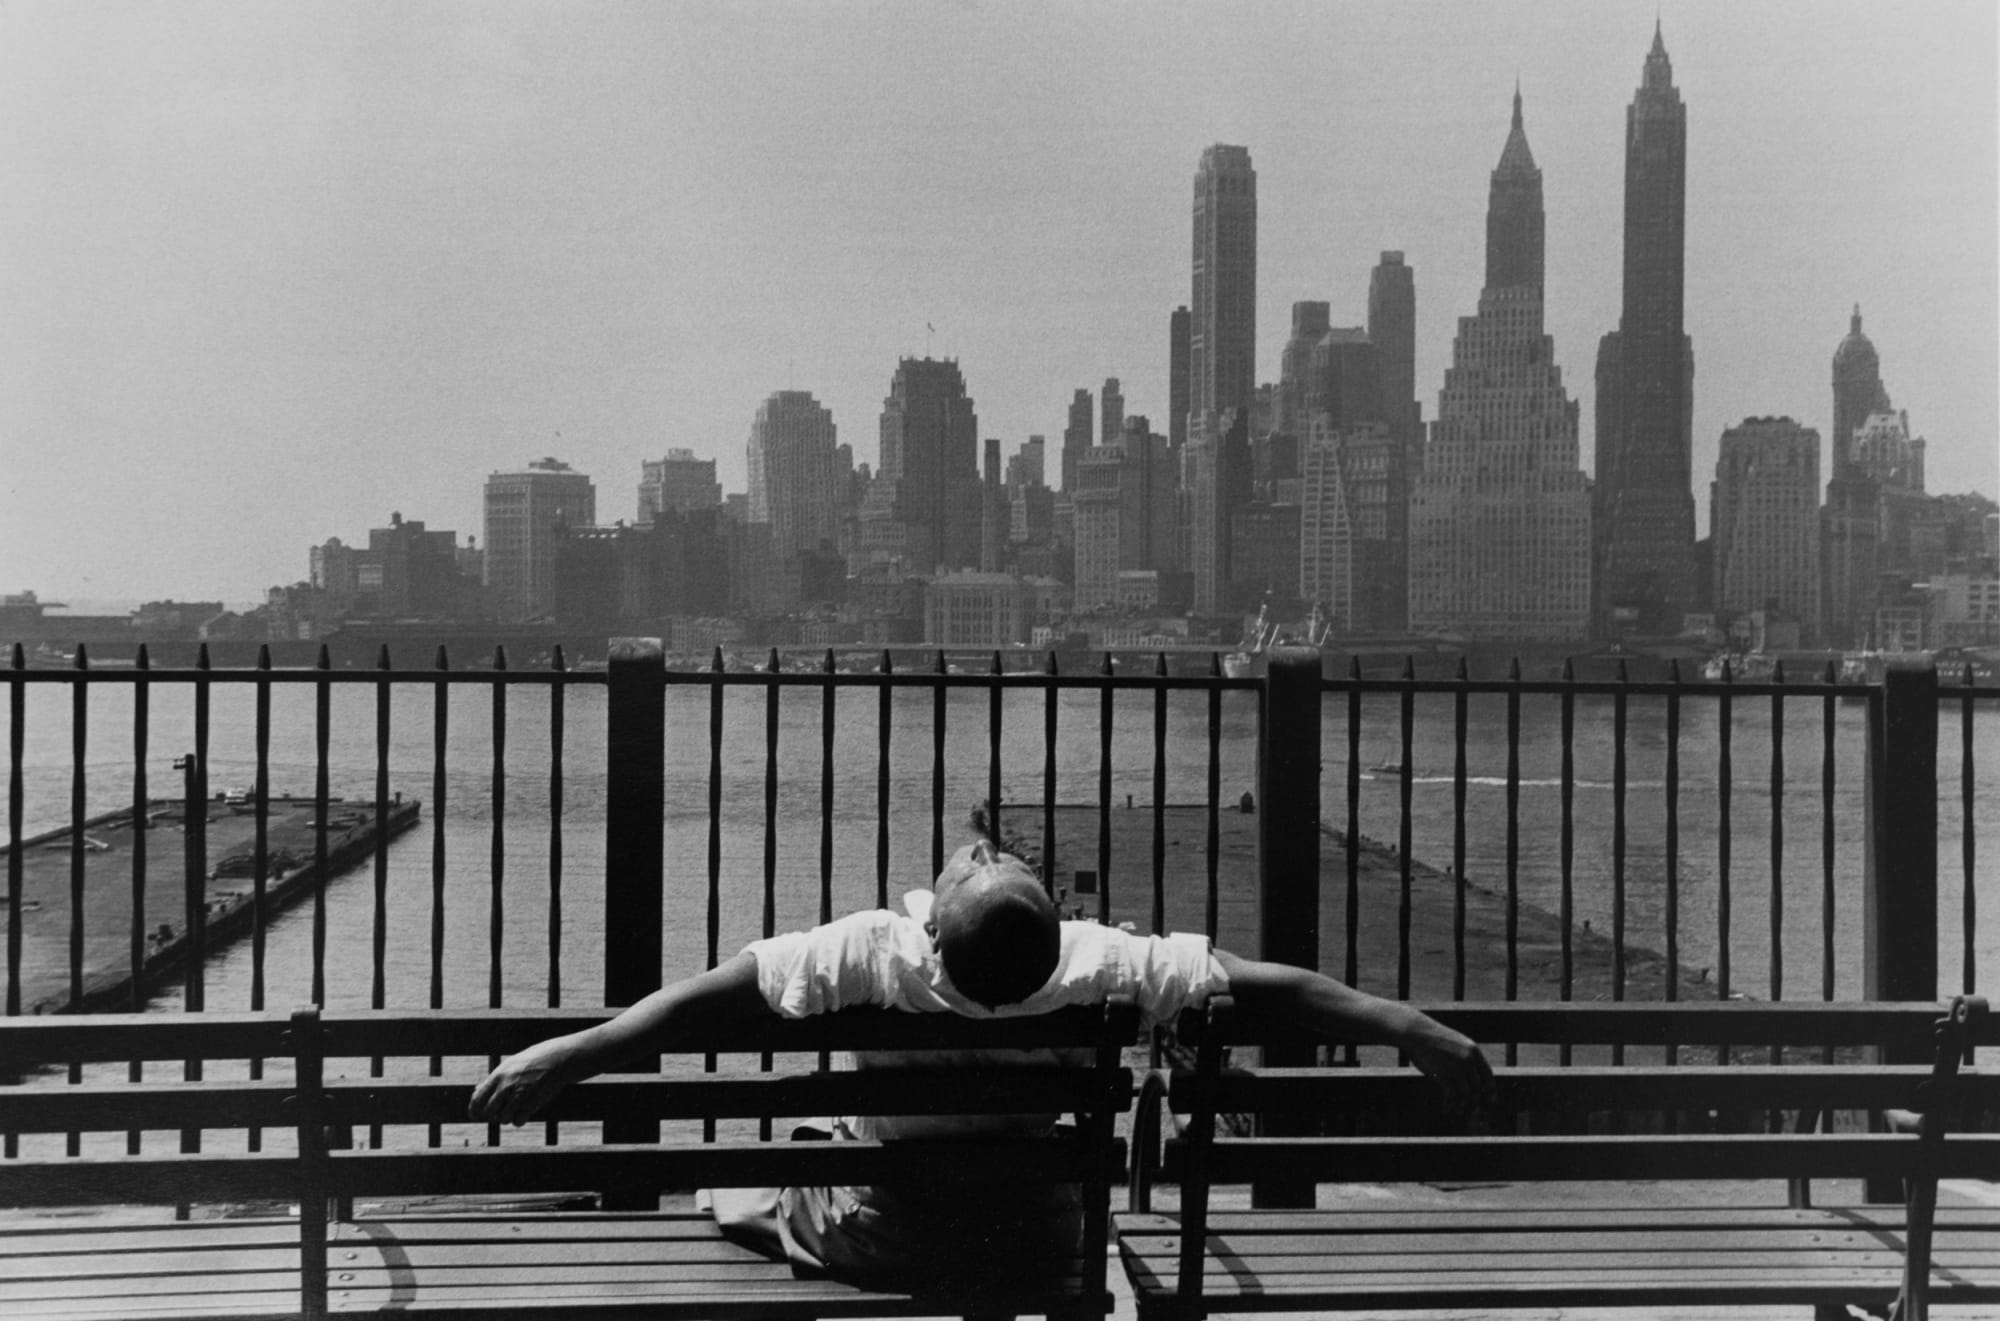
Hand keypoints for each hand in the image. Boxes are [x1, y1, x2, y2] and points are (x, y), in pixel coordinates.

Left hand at [468, 1035, 584, 1125]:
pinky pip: (518, 1121)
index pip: (477, 1099)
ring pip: (503, 1119)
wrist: (558, 1059)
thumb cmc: (533, 1060)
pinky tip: (525, 1110)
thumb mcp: (510, 1065)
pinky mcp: (532, 1104)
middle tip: (499, 1111)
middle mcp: (506, 1086)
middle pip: (488, 1113)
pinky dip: (520, 1119)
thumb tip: (475, 1091)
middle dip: (492, 1115)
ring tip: (516, 1107)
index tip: (475, 1115)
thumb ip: (493, 1079)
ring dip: (508, 1116)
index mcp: (498, 1075)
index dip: (473, 1110)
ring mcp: (519, 1096)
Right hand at [1404, 1022, 1494, 1119]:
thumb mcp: (1456, 1043)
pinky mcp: (1444, 1076)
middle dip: (1476, 1100)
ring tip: (1459, 1112)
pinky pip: (1452, 1096)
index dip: (1490, 1089)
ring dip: (1463, 1105)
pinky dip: (1450, 1105)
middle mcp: (1469, 1061)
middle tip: (1474, 1110)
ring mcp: (1457, 1069)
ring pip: (1466, 1093)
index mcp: (1474, 1051)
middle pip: (1477, 1086)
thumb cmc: (1433, 1038)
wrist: (1417, 1033)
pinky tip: (1447, 1110)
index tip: (1491, 1099)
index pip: (1488, 1074)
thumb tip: (1471, 1072)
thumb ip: (1466, 1056)